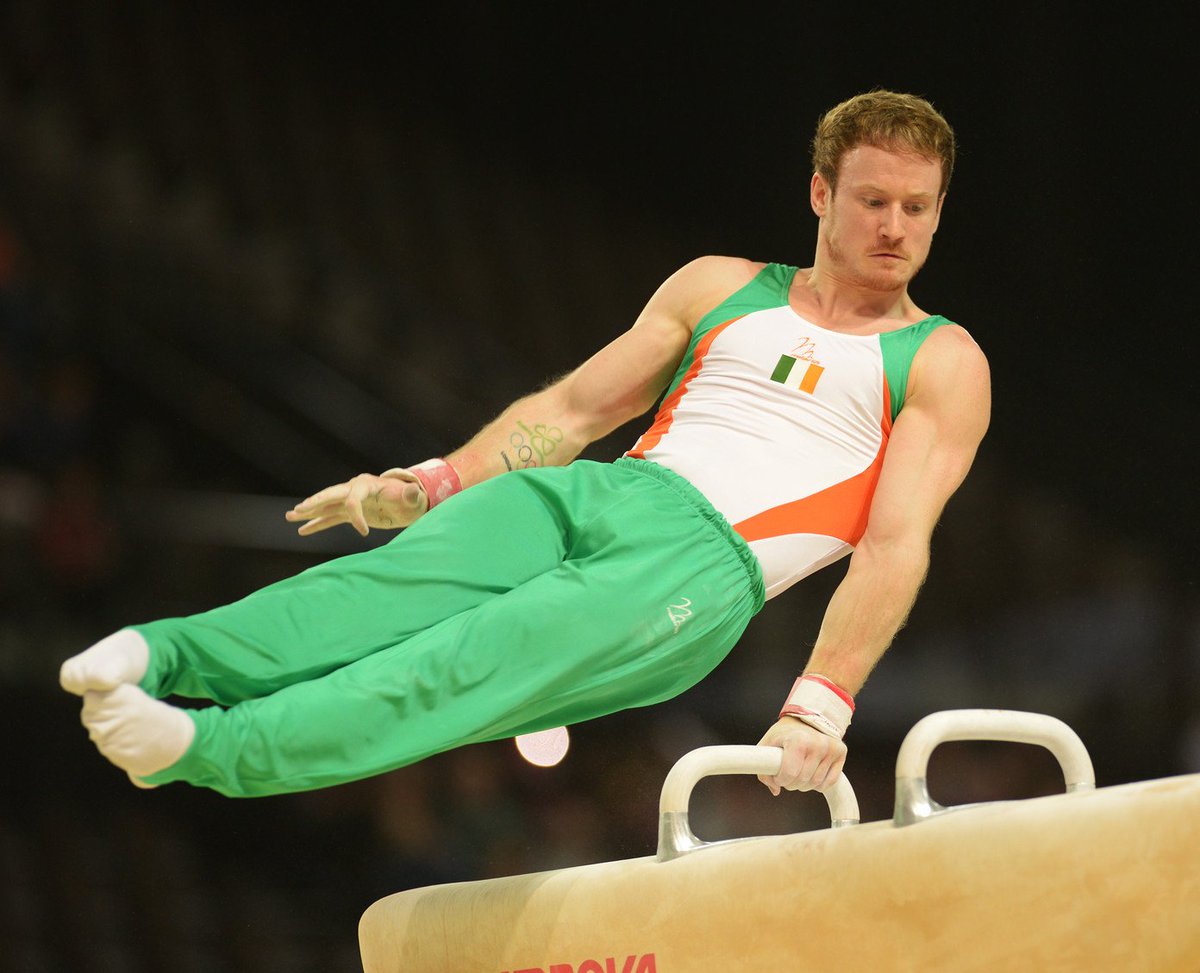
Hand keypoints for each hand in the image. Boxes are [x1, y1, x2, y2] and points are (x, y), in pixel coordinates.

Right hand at [284, 469, 428, 535]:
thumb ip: (411, 494)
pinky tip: (302, 530)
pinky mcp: (351, 512)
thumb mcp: (413, 498)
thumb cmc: (411, 499)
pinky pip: (330, 517)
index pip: (353, 498)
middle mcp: (355, 489)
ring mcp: (351, 500)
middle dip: (315, 502)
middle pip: (331, 494)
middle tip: (299, 509)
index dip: (356, 515)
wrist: (410, 503)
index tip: (364, 533)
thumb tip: (414, 491)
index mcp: (368, 485)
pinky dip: (317, 524)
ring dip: (309, 512)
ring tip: (289, 516)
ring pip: (326, 506)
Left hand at [756, 716, 846, 794]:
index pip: (789, 774)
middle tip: (787, 776)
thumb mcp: (768, 744)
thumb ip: (764, 767)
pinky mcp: (840, 752)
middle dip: (791, 784)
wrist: (808, 717)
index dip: (780, 780)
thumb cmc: (786, 732)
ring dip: (804, 785)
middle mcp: (817, 744)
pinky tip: (812, 773)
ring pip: (816, 783)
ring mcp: (830, 748)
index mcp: (797, 740)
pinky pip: (829, 782)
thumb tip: (775, 790)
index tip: (777, 776)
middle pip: (802, 781)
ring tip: (798, 773)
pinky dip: (819, 784)